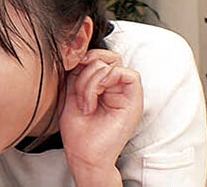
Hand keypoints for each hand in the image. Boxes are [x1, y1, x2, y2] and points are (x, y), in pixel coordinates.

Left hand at [60, 50, 142, 182]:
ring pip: (113, 64)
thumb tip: (79, 52)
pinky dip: (105, 81)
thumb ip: (78, 72)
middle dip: (86, 69)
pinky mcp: (134, 101)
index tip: (71, 69)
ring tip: (86, 103)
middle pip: (107, 56)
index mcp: (103, 85)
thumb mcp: (71, 92)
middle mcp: (117, 87)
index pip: (100, 56)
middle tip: (79, 92)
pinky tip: (94, 99)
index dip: (85, 57)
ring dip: (91, 81)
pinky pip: (126, 74)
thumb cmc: (78, 130)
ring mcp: (127, 94)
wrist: (84, 154)